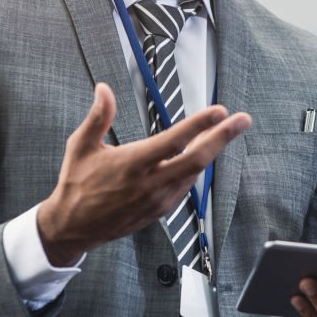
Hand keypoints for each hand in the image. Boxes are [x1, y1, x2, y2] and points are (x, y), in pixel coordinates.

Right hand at [37, 82, 250, 264]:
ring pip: (195, 174)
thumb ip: (98, 116)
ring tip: (223, 132)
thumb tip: (104, 89)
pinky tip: (199, 157)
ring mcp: (158, 200)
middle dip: (224, 137)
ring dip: (211, 152)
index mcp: (132, 164)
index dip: (199, 124)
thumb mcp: (81, 146)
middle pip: (198, 159)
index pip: (174, 140)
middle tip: (243, 120)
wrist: (73, 227)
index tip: (219, 110)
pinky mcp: (160, 211)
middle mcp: (150, 183)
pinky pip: (185, 187)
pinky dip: (195, 170)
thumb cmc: (76, 184)